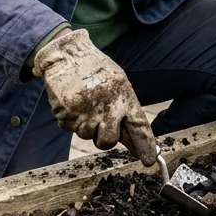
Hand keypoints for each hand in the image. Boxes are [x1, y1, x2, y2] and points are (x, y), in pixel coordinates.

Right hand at [33, 29, 157, 165]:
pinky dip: (69, 118)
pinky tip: (70, 101)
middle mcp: (108, 106)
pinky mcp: (68, 113)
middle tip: (98, 121)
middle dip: (103, 137)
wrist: (66, 54)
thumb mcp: (117, 83)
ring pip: (86, 135)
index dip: (145, 146)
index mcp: (124, 96)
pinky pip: (68, 127)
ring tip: (82, 102)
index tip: (149, 161)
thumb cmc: (94, 69)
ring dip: (84, 124)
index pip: (139, 127)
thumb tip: (132, 140)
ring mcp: (87, 111)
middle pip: (108, 141)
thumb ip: (125, 111)